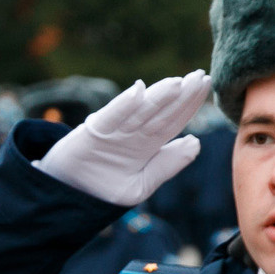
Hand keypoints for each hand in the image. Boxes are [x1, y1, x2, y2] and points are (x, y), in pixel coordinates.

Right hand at [34, 71, 213, 205]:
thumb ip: (167, 165)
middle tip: (200, 76)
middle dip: (181, 95)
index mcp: (147, 144)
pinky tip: (138, 92)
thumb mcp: (142, 184)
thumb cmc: (104, 189)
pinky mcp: (93, 133)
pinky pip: (110, 118)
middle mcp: (132, 134)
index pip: (173, 121)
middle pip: (161, 112)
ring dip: (159, 97)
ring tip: (178, 82)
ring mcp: (114, 131)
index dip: (190, 104)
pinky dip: (123, 105)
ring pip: (141, 112)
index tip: (206, 84)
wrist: (68, 197)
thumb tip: (196, 142)